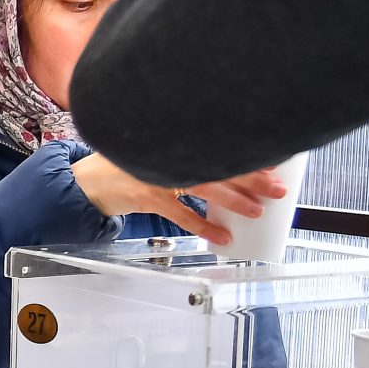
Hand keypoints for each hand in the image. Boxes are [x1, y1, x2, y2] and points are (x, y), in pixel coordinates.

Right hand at [72, 154, 288, 245]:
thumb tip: (235, 158)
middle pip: (218, 160)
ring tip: (257, 210)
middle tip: (277, 187)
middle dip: (251, 175)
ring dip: (234, 200)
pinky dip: (204, 226)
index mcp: (175, 131)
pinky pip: (182, 215)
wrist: (91, 178)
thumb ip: (189, 145)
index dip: (248, 147)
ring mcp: (156, 172)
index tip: (275, 155)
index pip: (219, 137)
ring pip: (204, 187)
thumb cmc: (132, 161)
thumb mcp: (158, 143)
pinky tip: (223, 236)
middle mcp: (167, 148)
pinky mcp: (147, 196)